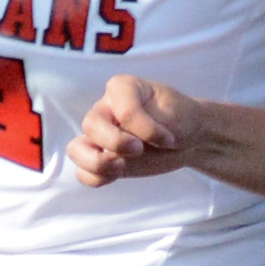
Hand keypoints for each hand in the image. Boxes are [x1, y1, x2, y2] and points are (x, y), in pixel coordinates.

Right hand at [69, 74, 199, 187]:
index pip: (122, 109)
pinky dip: (95, 177)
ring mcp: (101, 135)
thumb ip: (150, 124)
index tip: (169, 137)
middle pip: (91, 125)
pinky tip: (116, 176)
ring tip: (120, 168)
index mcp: (121, 88)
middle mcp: (105, 109)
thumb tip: (125, 149)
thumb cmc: (181, 120)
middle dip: (115, 142)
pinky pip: (83, 172)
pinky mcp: (103, 158)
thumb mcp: (175, 113)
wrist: (188, 139)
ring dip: (96, 163)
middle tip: (139, 150)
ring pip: (76, 149)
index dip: (145, 128)